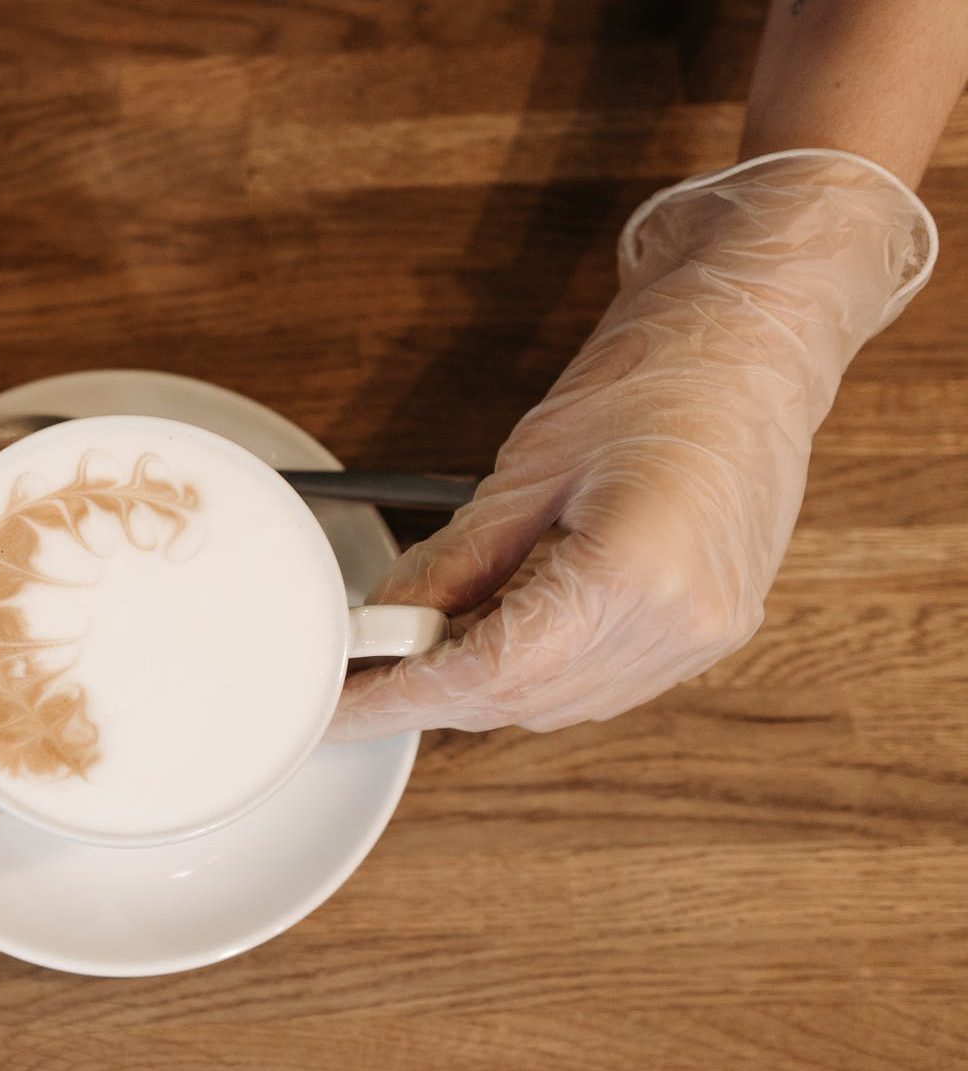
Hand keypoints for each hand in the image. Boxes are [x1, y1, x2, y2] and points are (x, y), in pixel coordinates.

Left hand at [330, 151, 933, 739]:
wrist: (757, 338)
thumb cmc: (657, 373)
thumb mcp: (529, 466)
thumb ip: (452, 561)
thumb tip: (384, 623)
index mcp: (634, 576)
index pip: (486, 673)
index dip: (400, 695)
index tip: (340, 703)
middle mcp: (680, 623)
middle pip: (521, 702)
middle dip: (431, 693)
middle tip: (364, 669)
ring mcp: (706, 634)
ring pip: (559, 706)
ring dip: (482, 687)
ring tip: (420, 645)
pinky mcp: (714, 630)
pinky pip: (603, 686)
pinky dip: (537, 674)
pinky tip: (494, 637)